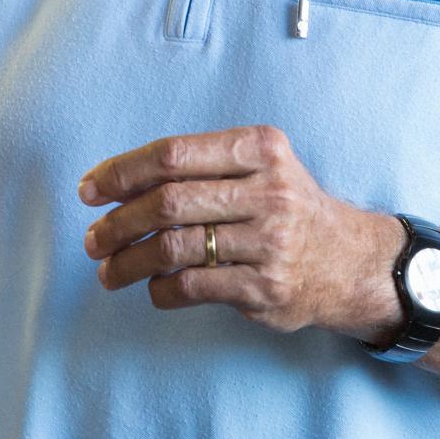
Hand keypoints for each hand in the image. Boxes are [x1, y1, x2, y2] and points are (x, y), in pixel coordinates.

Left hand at [78, 125, 402, 339]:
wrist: (349, 260)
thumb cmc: (285, 208)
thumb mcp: (259, 167)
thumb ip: (199, 168)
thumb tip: (113, 186)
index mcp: (261, 149)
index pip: (174, 155)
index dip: (122, 172)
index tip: (90, 190)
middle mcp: (270, 191)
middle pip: (168, 203)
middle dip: (118, 222)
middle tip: (93, 239)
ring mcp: (270, 242)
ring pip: (174, 249)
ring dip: (129, 262)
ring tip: (108, 270)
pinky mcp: (266, 287)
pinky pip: (192, 287)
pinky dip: (160, 290)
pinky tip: (153, 287)